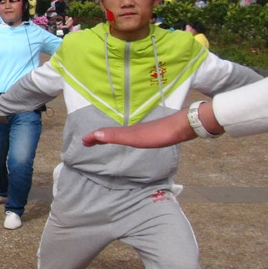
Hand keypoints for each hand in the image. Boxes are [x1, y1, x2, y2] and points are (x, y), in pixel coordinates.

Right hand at [81, 108, 199, 148]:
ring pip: (122, 133)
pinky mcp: (153, 133)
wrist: (184, 126)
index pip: (106, 133)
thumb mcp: (136, 137)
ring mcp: (144, 130)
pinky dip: (124, 137)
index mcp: (128, 132)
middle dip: (99, 136)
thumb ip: (116, 136)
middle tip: (88, 142)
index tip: (83, 141)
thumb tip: (95, 134)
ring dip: (110, 136)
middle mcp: (133, 129)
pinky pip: (132, 135)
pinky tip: (131, 139)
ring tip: (104, 140)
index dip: (94, 137)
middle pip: (112, 132)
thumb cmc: (160, 133)